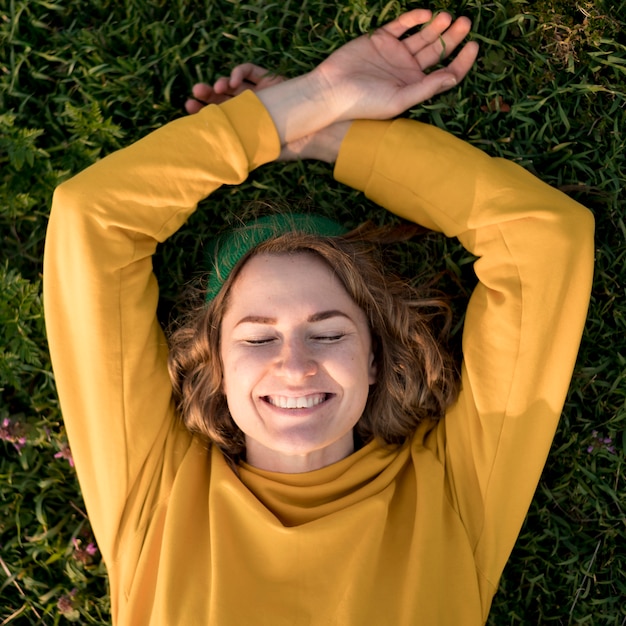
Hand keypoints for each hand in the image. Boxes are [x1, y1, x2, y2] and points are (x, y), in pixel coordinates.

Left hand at [184, 64, 347, 162]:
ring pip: (233, 83)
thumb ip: (241, 151)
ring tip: (214, 89)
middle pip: (223, 97)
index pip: (221, 115)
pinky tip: (234, 81)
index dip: (204, 112)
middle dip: (206, 96)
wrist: (317, 133)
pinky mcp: (271, 79)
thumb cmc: (293, 146)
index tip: (190, 113)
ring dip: (220, 83)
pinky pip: (251, 71)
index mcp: (246, 124)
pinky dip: (240, 72)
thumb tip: (215, 162)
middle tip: (194, 96)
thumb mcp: (261, 151)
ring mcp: (261, 91)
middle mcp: (252, 107)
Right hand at [255, 9, 477, 143]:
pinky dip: (414, 18)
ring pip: (423, 36)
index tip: (473, 46)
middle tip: (464, 23)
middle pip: (438, 50)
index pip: (445, 73)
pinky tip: (425, 15)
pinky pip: (402, 25)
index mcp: (415, 87)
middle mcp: (408, 70)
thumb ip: (426, 88)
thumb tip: (452, 77)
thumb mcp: (398, 100)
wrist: (331, 91)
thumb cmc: (363, 104)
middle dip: (453, 37)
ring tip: (447, 17)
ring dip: (437, 26)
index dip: (462, 61)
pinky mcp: (380, 39)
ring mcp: (395, 53)